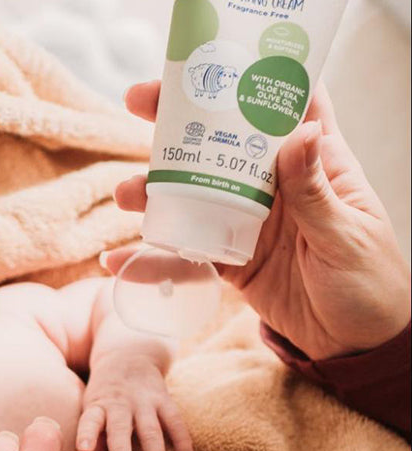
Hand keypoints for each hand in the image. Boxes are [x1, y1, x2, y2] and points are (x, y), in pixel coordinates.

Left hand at [75, 350, 191, 450]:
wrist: (128, 356)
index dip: (86, 434)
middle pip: (121, 429)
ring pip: (151, 430)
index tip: (83, 449)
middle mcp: (120, 403)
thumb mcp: (93, 409)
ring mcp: (144, 401)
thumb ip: (93, 438)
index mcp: (98, 406)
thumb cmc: (106, 395)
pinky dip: (182, 439)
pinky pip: (175, 420)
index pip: (90, 420)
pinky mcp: (164, 399)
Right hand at [110, 81, 410, 360]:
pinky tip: (119, 263)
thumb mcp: (347, 236)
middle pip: (223, 144)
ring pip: (193, 197)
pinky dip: (152, 261)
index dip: (250, 80)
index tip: (211, 63)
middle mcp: (276, 189)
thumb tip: (300, 133)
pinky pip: (185, 256)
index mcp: (317, 167)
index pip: (286, 109)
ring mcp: (249, 225)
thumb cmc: (371, 285)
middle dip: (179, 124)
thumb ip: (316, 191)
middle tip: (137, 104)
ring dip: (155, 194)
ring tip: (125, 196)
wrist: (357, 346)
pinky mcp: (231, 262)